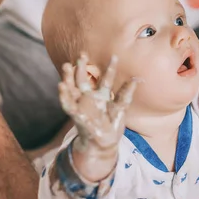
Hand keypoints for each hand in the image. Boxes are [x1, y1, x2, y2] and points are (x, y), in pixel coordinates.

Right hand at [59, 53, 137, 180]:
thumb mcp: (121, 108)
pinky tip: (61, 86)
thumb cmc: (112, 125)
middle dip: (81, 68)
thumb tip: (137, 78)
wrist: (104, 143)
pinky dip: (64, 96)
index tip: (115, 57)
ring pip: (73, 88)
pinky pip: (68, 105)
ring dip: (69, 78)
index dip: (110, 69)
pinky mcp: (76, 115)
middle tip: (81, 55)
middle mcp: (90, 98)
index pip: (106, 79)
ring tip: (67, 66)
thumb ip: (126, 94)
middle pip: (84, 79)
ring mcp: (82, 105)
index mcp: (102, 95)